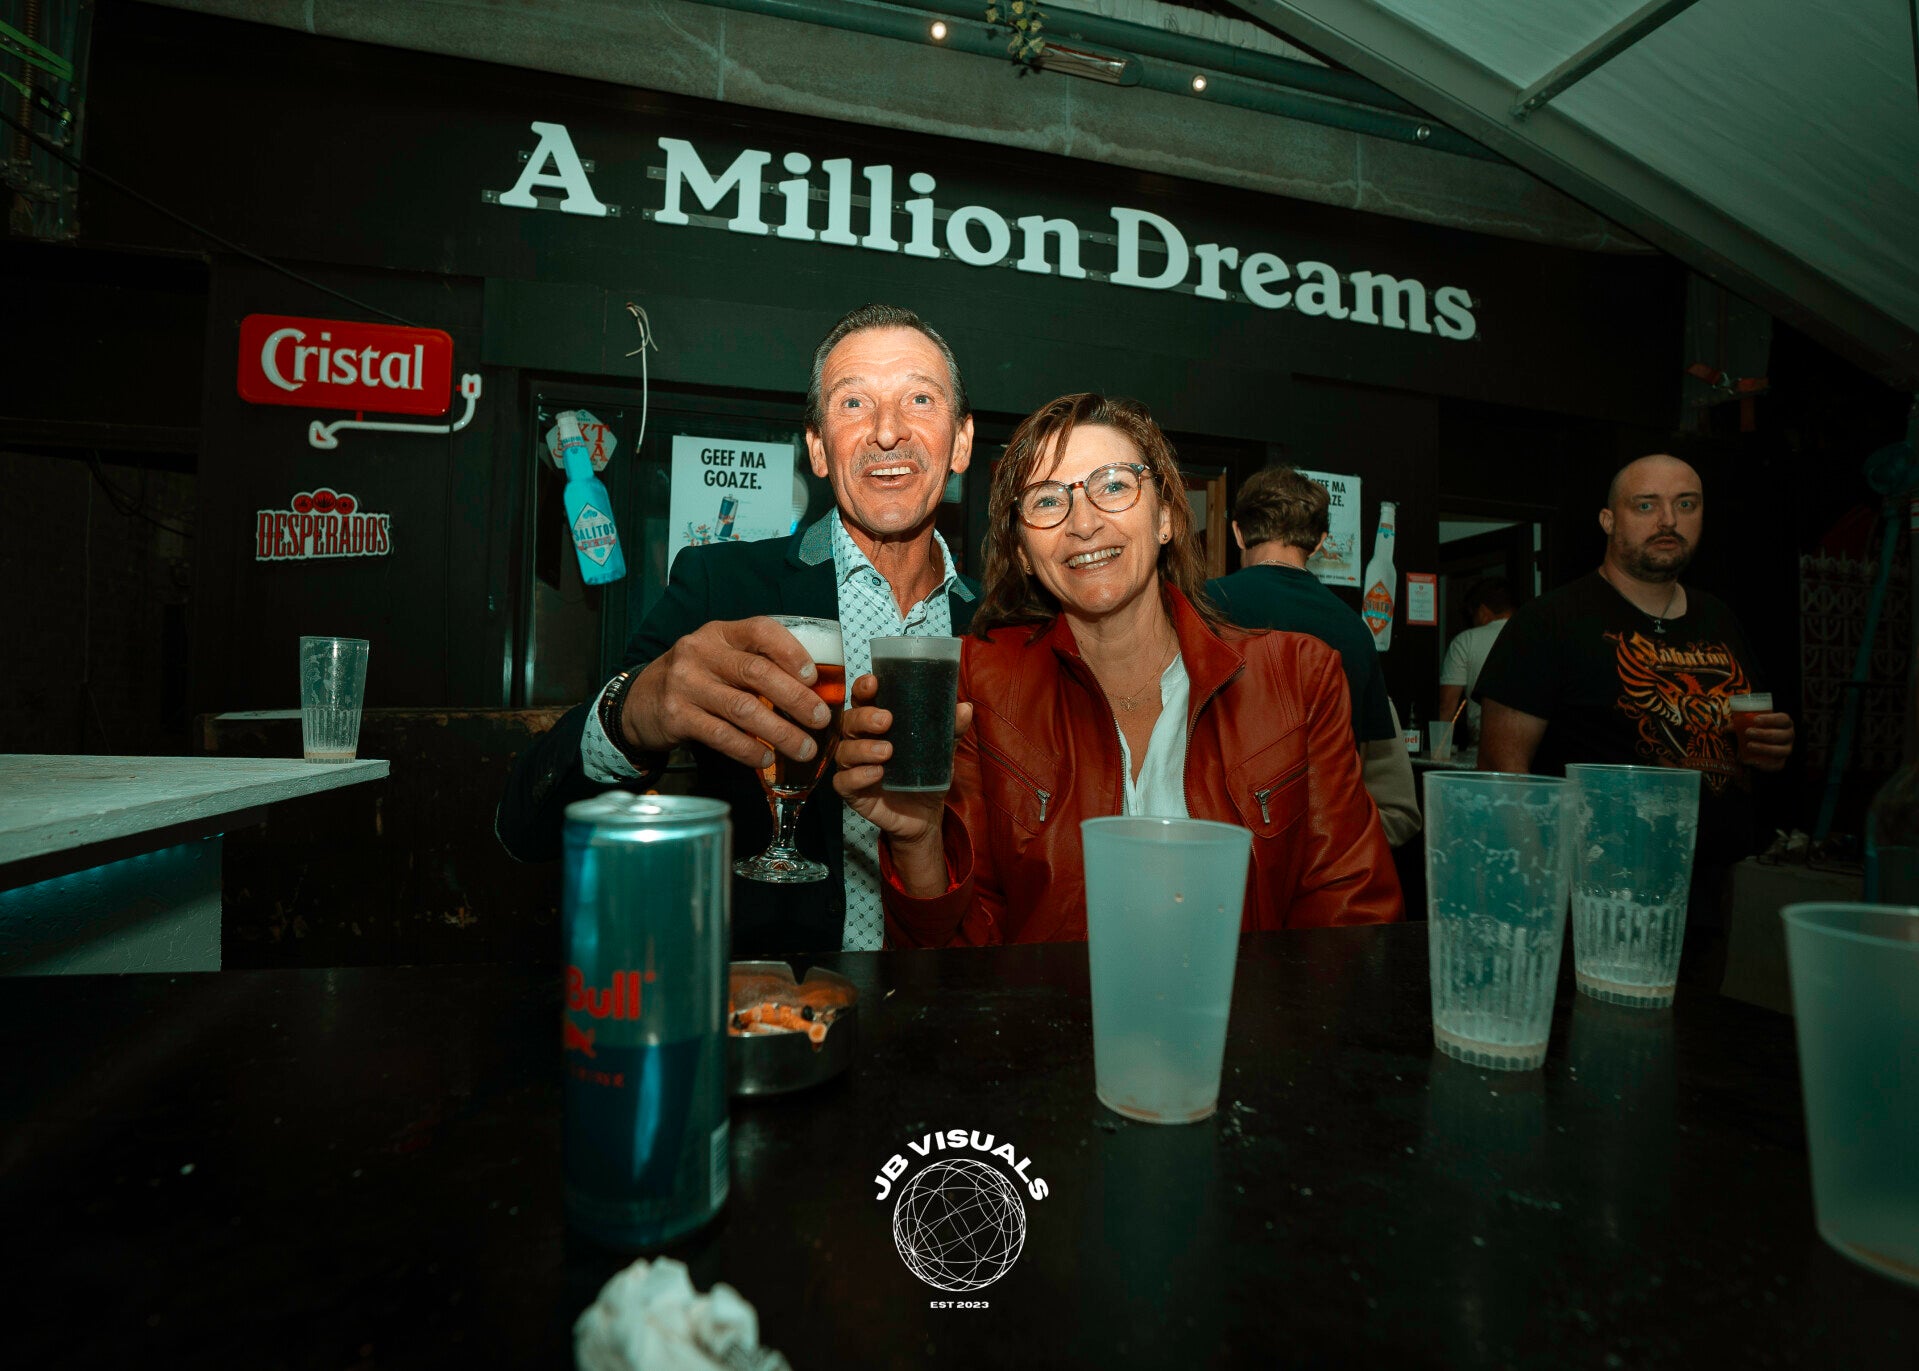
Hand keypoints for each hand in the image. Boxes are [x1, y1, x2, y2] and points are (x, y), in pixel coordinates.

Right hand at [621, 617, 832, 769]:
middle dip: (796, 698)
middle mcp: (700, 653)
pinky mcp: (676, 716)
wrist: (638, 701)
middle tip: (820, 719)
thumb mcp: (720, 658)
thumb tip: (811, 691)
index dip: (792, 652)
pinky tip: (766, 758)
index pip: (761, 631)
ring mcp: (686, 684)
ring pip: (744, 708)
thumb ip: (755, 665)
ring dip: (780, 731)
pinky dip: (748, 749)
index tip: (813, 677)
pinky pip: (721, 735)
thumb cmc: (694, 679)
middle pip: (757, 672)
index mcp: (720, 633)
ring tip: (804, 748)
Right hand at [834, 673, 973, 894]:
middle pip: (849, 721)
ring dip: (862, 748)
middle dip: (864, 717)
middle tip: (886, 720)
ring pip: (844, 750)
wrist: (926, 815)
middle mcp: (860, 741)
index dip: (863, 688)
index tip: (873, 683)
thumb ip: (951, 729)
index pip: (862, 700)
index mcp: (876, 724)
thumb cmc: (926, 774)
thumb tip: (964, 708)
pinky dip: (857, 776)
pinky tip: (876, 773)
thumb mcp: (942, 750)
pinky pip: (843, 782)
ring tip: (886, 751)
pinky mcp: (853, 793)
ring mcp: (854, 767)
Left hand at [1738, 711, 1793, 771]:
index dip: (1771, 719)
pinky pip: (1777, 765)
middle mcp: (1788, 736)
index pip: (1783, 719)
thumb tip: (1728, 728)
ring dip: (1764, 748)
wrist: (1753, 749)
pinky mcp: (1781, 763)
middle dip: (1765, 734)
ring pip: (1781, 751)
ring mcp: (1786, 750)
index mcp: (1784, 723)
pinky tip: (1753, 761)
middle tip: (1748, 732)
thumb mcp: (1746, 725)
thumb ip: (1738, 724)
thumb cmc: (1752, 731)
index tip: (1755, 719)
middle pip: (1783, 735)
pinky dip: (1765, 764)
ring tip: (1749, 745)